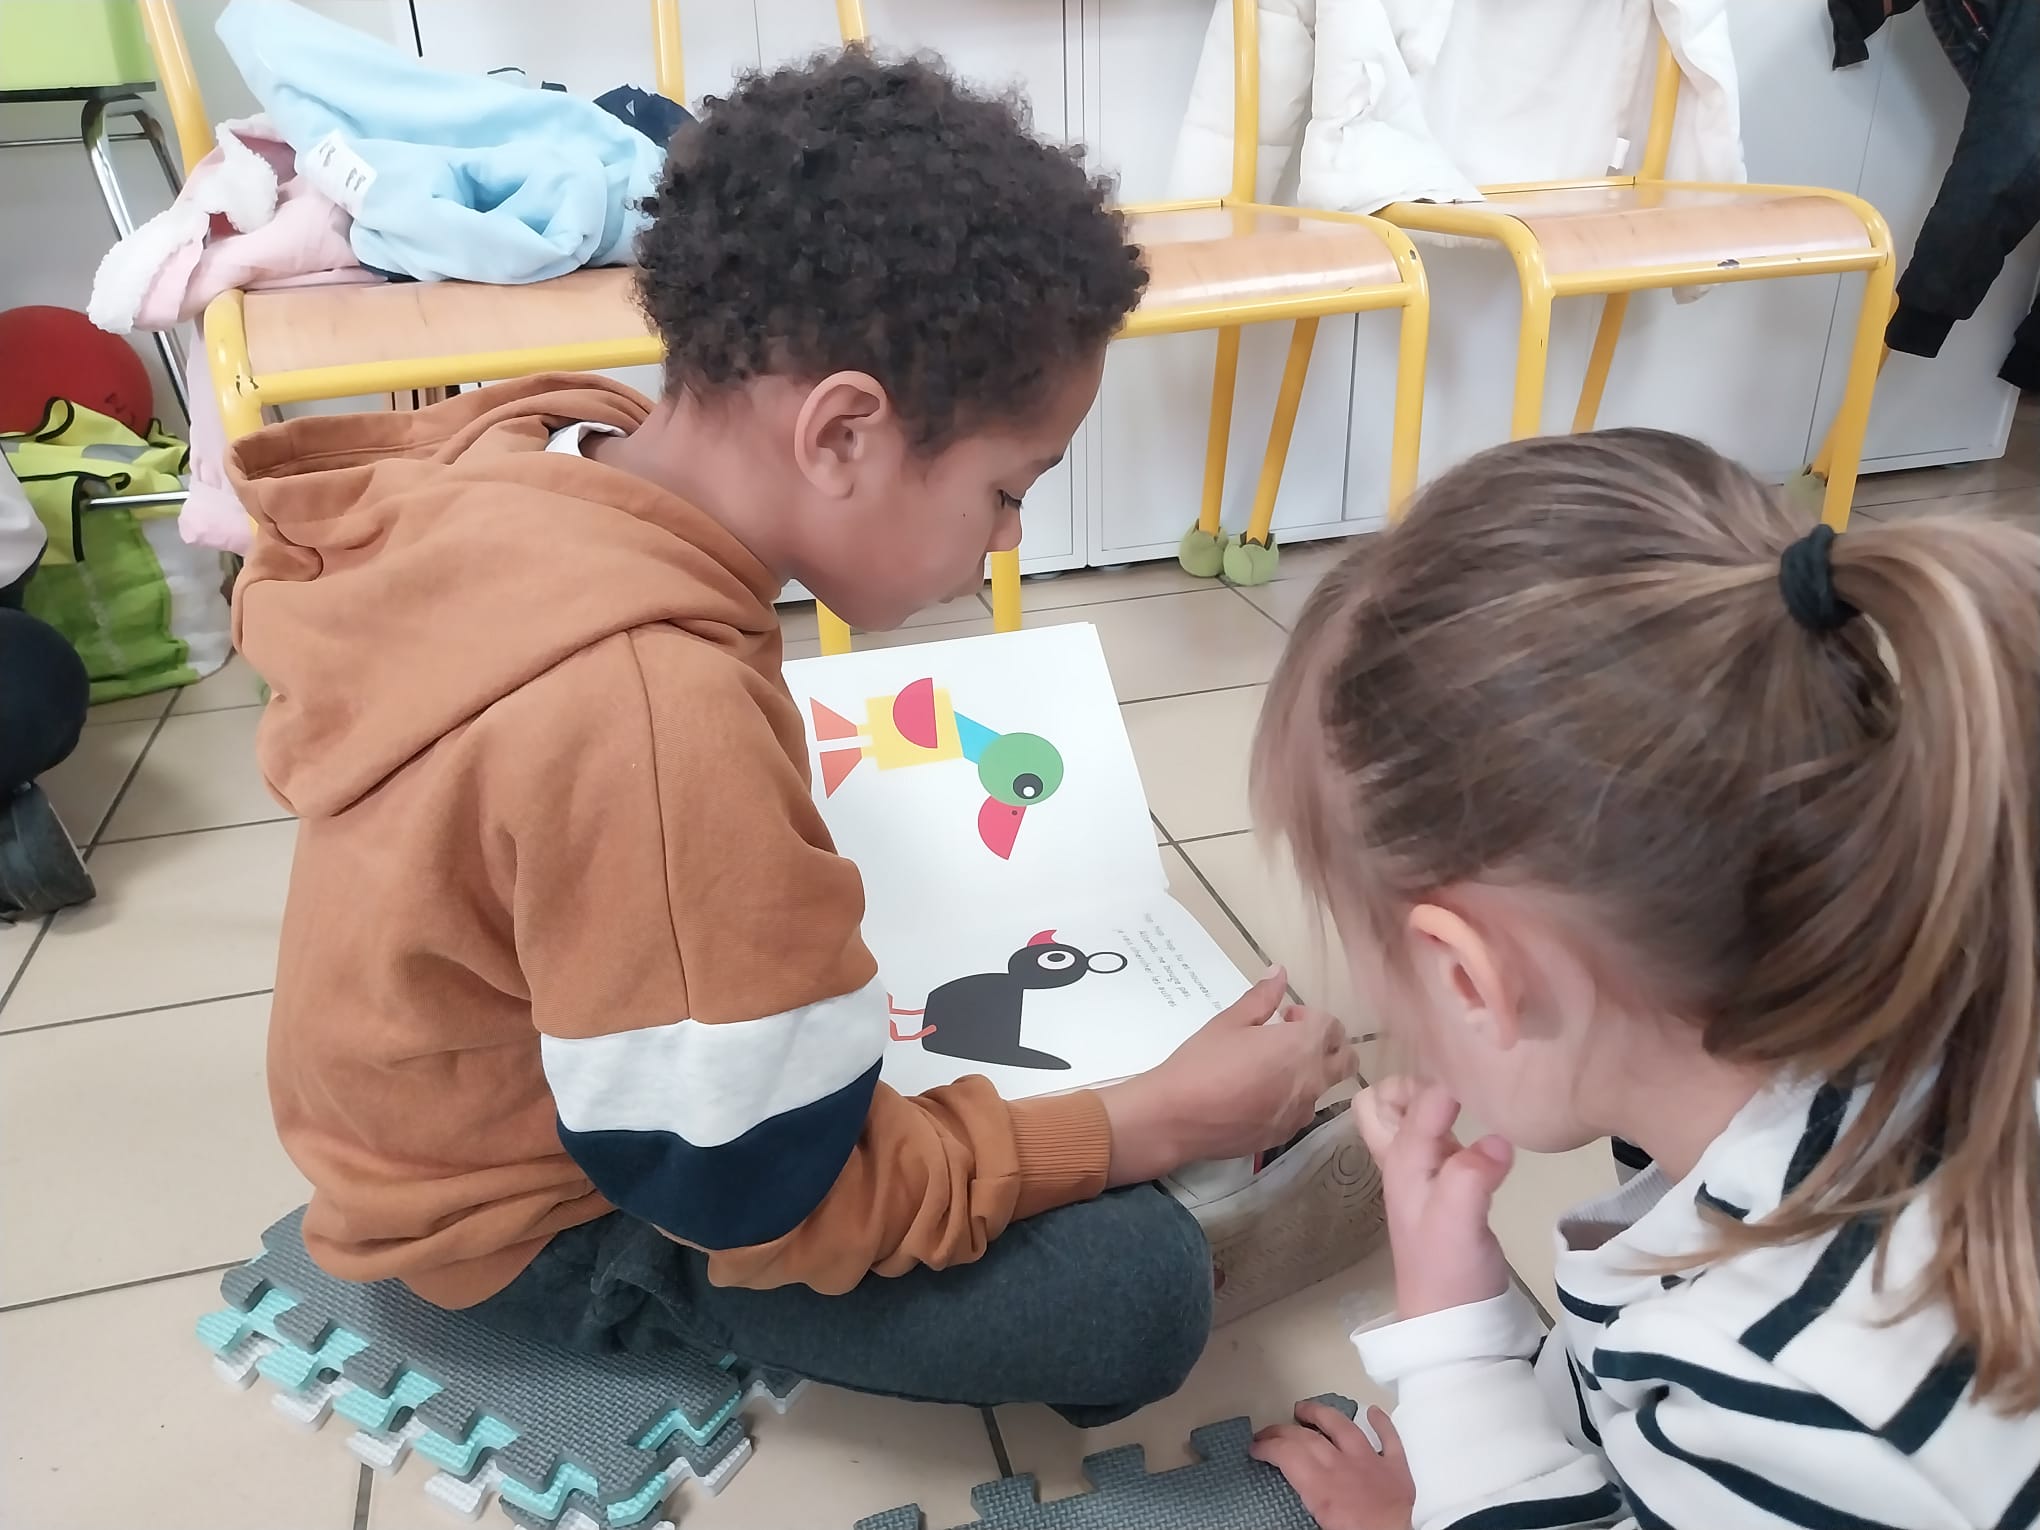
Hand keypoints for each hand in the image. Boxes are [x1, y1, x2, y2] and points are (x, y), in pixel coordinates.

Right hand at [1099, 968, 1353, 1184]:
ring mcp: (1300, 1113)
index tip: (1285, 1017)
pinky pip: (1301, 1112)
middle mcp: (1311, 1081)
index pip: (1334, 1027)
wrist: (1176, 1117)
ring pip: (1324, 1088)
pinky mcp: (1285, 1135)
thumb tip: (1280, 973)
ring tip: (1270, 1070)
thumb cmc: (1202, 1062)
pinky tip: (1258, 1097)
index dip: (1311, 1017)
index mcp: (1301, 1047)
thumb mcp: (1229, 1022)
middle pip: (1346, 1060)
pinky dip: (1292, 1099)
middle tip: (1292, 1041)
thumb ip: (1261, 998)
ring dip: (1310, 1073)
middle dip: (1329, 1045)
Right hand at [1251, 1402, 1414, 1529]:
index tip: (1255, 1447)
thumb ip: (1304, 1499)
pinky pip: (1390, 1439)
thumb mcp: (1317, 1528)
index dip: (1267, 1447)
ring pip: (1344, 1427)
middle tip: (1268, 1432)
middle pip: (1308, 1438)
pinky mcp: (1397, 1468)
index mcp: (1321, 1486)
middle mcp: (1343, 1466)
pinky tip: (1373, 1411)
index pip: (1287, 1454)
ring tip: (1304, 1408)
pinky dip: (1381, 1423)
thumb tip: (1291, 1485)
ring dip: (1322, 1414)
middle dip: (1283, 1431)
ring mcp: (1372, 1463)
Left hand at [1357, 1078, 1513, 1318]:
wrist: (1454, 1322)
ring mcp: (1425, 1174)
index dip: (1445, 1079)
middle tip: (1460, 1078)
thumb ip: (1472, 1176)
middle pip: (1383, 1102)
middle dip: (1412, 1081)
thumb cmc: (1449, 1271)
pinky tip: (1489, 1124)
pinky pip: (1441, 1139)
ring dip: (1432, 1099)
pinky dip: (1455, 1123)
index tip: (1483, 1065)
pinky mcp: (1449, 1187)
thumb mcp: (1459, 1222)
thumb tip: (1499, 1138)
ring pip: (1411, 1119)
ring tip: (1477, 1088)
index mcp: (1401, 1161)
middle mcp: (1405, 1161)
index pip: (1418, 1102)